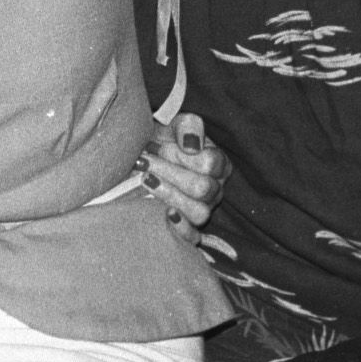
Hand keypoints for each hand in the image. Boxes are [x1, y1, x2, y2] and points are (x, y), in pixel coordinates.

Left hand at [139, 112, 230, 243]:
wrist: (142, 159)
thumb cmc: (162, 140)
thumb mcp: (175, 123)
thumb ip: (188, 126)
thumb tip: (191, 147)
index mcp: (218, 163)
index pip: (210, 162)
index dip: (182, 156)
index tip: (155, 146)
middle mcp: (215, 189)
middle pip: (203, 188)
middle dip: (169, 173)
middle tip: (143, 162)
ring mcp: (204, 210)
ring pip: (199, 213)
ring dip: (169, 196)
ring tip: (145, 181)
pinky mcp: (189, 228)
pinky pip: (193, 237)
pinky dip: (181, 229)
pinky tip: (165, 215)